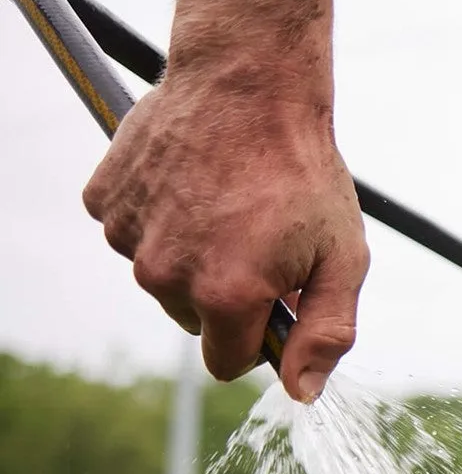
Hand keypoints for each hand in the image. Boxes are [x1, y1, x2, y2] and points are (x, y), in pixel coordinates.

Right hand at [82, 70, 368, 402]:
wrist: (250, 82)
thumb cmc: (305, 173)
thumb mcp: (342, 260)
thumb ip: (326, 334)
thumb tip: (302, 391)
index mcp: (225, 296)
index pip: (227, 362)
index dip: (257, 337)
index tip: (276, 299)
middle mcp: (166, 273)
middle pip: (194, 320)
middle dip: (226, 296)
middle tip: (257, 241)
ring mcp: (130, 235)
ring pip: (163, 279)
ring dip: (192, 255)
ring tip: (227, 207)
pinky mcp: (106, 200)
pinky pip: (133, 234)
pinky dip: (160, 218)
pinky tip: (191, 185)